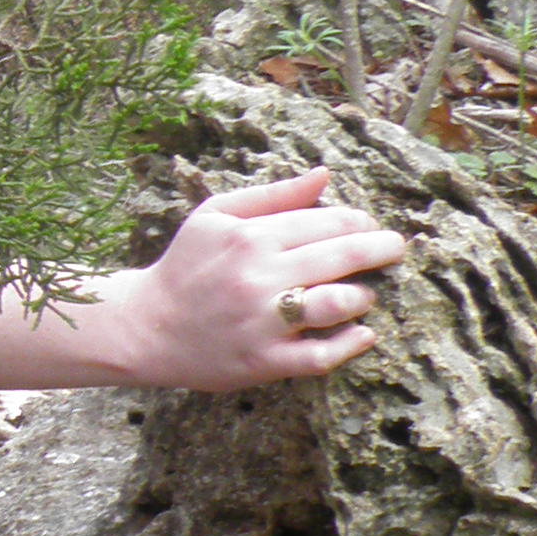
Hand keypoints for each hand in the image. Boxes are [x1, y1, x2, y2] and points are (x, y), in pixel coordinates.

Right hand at [110, 167, 410, 391]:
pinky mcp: (264, 361)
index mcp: (250, 237)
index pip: (329, 221)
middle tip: (393, 250)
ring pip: (339, 304)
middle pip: (344, 257)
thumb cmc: (185, 266)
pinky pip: (322, 355)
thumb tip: (324, 174)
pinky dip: (351, 344)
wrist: (143, 327)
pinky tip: (362, 334)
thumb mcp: (214, 217)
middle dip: (381, 249)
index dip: (360, 222)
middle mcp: (259, 277)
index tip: (368, 227)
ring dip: (363, 296)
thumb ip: (271, 195)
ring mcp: (263, 321)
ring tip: (362, 294)